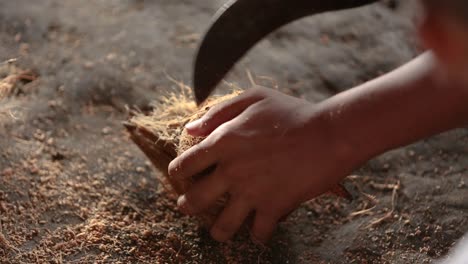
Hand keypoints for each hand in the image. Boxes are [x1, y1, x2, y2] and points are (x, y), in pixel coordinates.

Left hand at [168, 86, 356, 242]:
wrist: (329, 133)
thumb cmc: (293, 112)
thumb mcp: (254, 98)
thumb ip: (219, 111)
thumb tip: (190, 128)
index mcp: (223, 142)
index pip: (185, 165)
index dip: (177, 173)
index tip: (180, 176)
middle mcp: (231, 171)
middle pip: (195, 200)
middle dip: (187, 206)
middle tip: (188, 207)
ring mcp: (251, 192)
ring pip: (222, 226)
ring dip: (218, 230)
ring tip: (219, 231)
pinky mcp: (273, 207)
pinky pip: (258, 232)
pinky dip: (257, 235)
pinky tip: (258, 232)